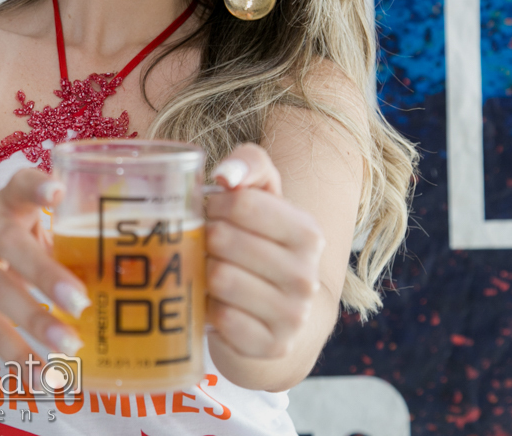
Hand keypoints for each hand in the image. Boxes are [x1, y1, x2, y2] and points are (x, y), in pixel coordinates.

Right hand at [0, 168, 89, 365]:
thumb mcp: (18, 229)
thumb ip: (57, 241)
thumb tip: (121, 275)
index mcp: (4, 206)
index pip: (18, 186)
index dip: (36, 187)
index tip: (57, 190)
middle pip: (9, 243)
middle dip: (44, 272)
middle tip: (81, 301)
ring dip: (35, 320)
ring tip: (70, 345)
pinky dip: (16, 355)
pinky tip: (43, 376)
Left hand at [205, 144, 326, 359]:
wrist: (276, 315)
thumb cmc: (259, 244)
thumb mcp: (262, 197)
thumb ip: (250, 165)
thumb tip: (225, 176)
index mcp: (308, 233)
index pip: (240, 203)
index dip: (213, 205)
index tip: (213, 213)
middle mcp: (307, 276)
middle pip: (223, 240)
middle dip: (205, 239)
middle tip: (208, 245)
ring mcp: (292, 316)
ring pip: (218, 279)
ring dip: (203, 272)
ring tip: (211, 271)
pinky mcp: (271, 346)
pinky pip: (219, 318)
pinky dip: (208, 308)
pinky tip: (217, 304)